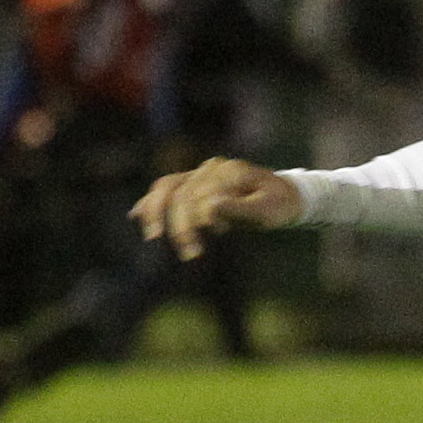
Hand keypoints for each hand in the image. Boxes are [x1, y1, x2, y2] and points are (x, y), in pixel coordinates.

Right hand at [135, 157, 303, 260]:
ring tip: (153, 236)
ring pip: (168, 187)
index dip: (201, 218)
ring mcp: (201, 173)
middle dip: (180, 225)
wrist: (285, 197)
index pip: (202, 195)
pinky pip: (167, 188)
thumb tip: (210, 207)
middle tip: (189, 253)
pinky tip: (136, 215)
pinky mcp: (194, 183)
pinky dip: (151, 202)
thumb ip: (241, 209)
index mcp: (230, 171)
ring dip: (157, 212)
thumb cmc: (279, 206)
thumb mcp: (268, 212)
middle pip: (182, 192)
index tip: (214, 238)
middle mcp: (212, 169)